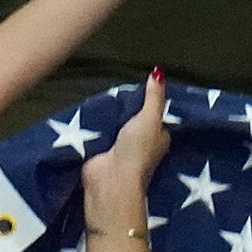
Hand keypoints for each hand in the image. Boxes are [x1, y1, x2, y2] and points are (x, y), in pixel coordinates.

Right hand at [81, 71, 172, 209]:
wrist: (110, 179)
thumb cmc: (136, 149)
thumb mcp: (149, 118)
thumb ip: (154, 97)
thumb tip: (159, 72)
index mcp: (159, 139)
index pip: (158, 118)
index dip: (152, 104)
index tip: (143, 87)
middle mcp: (144, 146)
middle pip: (137, 123)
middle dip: (130, 110)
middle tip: (119, 88)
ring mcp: (123, 151)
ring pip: (119, 128)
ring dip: (112, 118)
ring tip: (103, 94)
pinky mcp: (104, 154)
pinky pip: (103, 135)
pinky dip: (98, 127)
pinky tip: (91, 113)